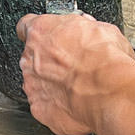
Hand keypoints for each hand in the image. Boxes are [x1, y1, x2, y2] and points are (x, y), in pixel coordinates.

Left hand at [16, 13, 134, 134]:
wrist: (109, 89)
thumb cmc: (104, 58)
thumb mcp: (100, 28)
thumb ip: (83, 28)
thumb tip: (90, 31)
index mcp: (41, 31)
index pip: (25, 26)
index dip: (40, 33)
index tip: (47, 37)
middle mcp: (30, 57)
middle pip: (32, 56)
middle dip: (49, 60)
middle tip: (71, 65)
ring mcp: (32, 84)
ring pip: (36, 81)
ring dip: (51, 83)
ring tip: (75, 86)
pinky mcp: (39, 108)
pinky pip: (43, 104)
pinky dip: (56, 104)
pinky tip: (74, 101)